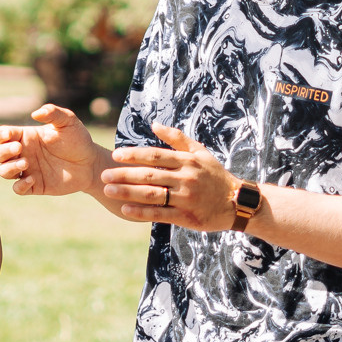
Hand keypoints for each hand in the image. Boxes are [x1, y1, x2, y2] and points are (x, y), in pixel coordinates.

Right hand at [0, 104, 99, 195]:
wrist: (90, 163)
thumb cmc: (78, 139)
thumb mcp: (68, 121)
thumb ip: (53, 113)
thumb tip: (35, 113)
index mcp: (27, 136)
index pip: (3, 135)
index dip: (1, 135)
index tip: (10, 135)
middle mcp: (24, 153)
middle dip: (3, 152)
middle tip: (19, 148)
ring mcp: (28, 170)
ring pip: (4, 172)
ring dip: (9, 168)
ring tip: (25, 163)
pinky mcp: (36, 185)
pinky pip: (18, 189)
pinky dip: (20, 185)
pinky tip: (32, 179)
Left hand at [101, 123, 238, 228]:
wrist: (238, 203)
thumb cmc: (215, 176)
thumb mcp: (200, 152)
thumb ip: (177, 138)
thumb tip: (154, 124)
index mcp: (187, 161)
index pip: (156, 155)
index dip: (134, 155)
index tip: (116, 155)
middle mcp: (185, 178)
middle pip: (150, 175)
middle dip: (125, 174)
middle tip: (104, 174)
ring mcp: (186, 198)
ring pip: (152, 195)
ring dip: (128, 192)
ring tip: (108, 190)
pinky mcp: (187, 217)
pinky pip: (160, 214)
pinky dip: (141, 212)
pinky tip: (125, 209)